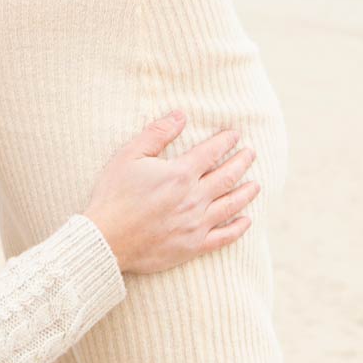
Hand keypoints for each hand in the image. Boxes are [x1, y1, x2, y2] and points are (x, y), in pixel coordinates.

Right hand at [82, 113, 257, 274]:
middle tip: (251, 153)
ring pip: (231, 205)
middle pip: (227, 176)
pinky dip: (238, 229)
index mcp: (180, 174)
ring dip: (246, 193)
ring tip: (256, 185)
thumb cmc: (114, 195)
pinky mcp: (192, 246)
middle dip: (242, 162)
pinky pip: (223, 237)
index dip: (225, 141)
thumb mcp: (129, 156)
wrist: (106, 239)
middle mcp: (194, 198)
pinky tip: (246, 221)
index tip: (235, 134)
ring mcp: (196, 224)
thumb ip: (157, 134)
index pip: (211, 152)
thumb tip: (181, 115)